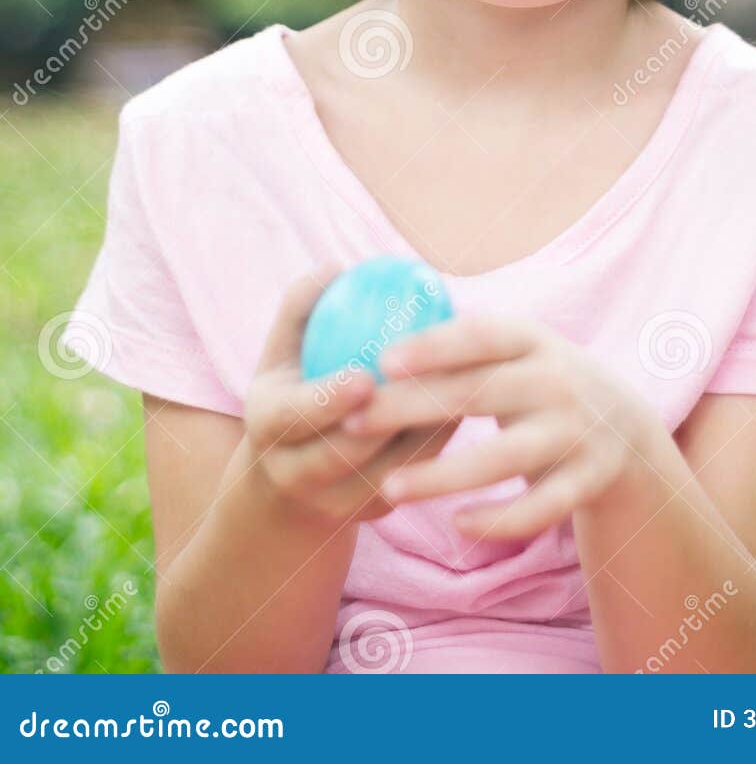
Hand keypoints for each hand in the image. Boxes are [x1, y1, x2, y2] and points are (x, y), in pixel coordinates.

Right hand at [243, 264, 460, 526]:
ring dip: (421, 430)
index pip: (293, 417)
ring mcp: (334, 503)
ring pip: (386, 472)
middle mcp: (293, 474)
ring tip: (455, 386)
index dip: (328, 401)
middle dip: (383, 423)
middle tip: (426, 380)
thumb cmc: (294, 387)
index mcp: (266, 427)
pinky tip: (464, 403)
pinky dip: (436, 442)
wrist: (291, 478)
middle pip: (341, 455)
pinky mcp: (373, 513)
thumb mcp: (284, 350)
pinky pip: (411, 478)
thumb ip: (303, 307)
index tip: (365, 377)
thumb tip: (336, 267)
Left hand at [341, 313, 658, 538]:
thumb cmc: (542, 385)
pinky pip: (540, 508)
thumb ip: (466, 347)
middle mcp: (558, 381)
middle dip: (413, 408)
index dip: (433, 345)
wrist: (627, 431)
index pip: (481, 335)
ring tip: (389, 486)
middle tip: (355, 421)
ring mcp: (576, 432)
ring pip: (503, 458)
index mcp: (535, 340)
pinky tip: (458, 525)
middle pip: (478, 393)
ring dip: (443, 475)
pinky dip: (500, 520)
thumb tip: (376, 326)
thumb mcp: (519, 353)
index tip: (382, 359)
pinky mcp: (588, 481)